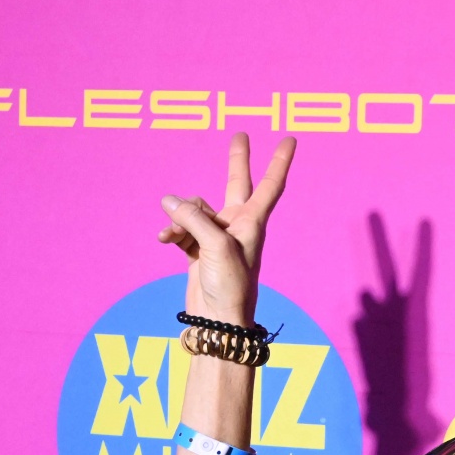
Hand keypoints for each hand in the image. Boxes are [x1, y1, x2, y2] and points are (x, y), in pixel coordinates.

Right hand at [156, 133, 296, 324]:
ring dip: (180, 216)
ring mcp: (216, 236)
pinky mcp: (197, 249)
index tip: (290, 139)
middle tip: (241, 134)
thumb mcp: (215, 245)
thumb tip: (170, 201)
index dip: (279, 161)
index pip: (270, 184)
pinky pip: (180, 228)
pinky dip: (171, 231)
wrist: (218, 320)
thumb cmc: (230, 285)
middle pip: (236, 183)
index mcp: (252, 221)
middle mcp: (236, 224)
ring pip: (194, 209)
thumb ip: (193, 218)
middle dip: (237, 160)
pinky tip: (165, 239)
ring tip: (172, 232)